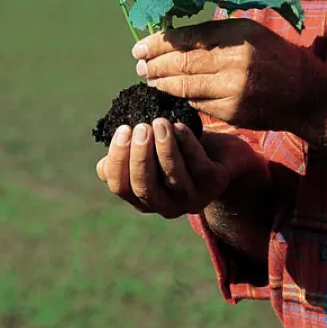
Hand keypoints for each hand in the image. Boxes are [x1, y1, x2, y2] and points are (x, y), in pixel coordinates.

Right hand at [96, 118, 260, 218]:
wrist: (222, 154)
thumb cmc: (177, 150)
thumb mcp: (149, 153)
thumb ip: (128, 156)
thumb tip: (104, 163)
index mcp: (142, 198)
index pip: (120, 187)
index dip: (118, 160)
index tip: (122, 129)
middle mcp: (165, 205)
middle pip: (145, 187)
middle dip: (140, 156)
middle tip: (141, 128)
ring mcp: (191, 198)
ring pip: (173, 177)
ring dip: (164, 149)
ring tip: (160, 122)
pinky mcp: (213, 185)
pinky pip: (198, 166)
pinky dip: (187, 145)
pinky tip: (180, 126)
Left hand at [132, 18, 324, 133]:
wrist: (305, 94)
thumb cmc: (275, 57)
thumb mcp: (250, 33)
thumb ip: (216, 34)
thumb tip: (175, 38)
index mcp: (238, 34)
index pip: (188, 37)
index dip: (159, 42)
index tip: (140, 46)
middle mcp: (234, 60)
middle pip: (182, 61)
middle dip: (154, 63)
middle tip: (138, 64)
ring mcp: (233, 88)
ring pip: (185, 85)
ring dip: (161, 83)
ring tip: (148, 79)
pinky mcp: (232, 111)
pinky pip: (197, 103)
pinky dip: (180, 98)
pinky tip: (170, 94)